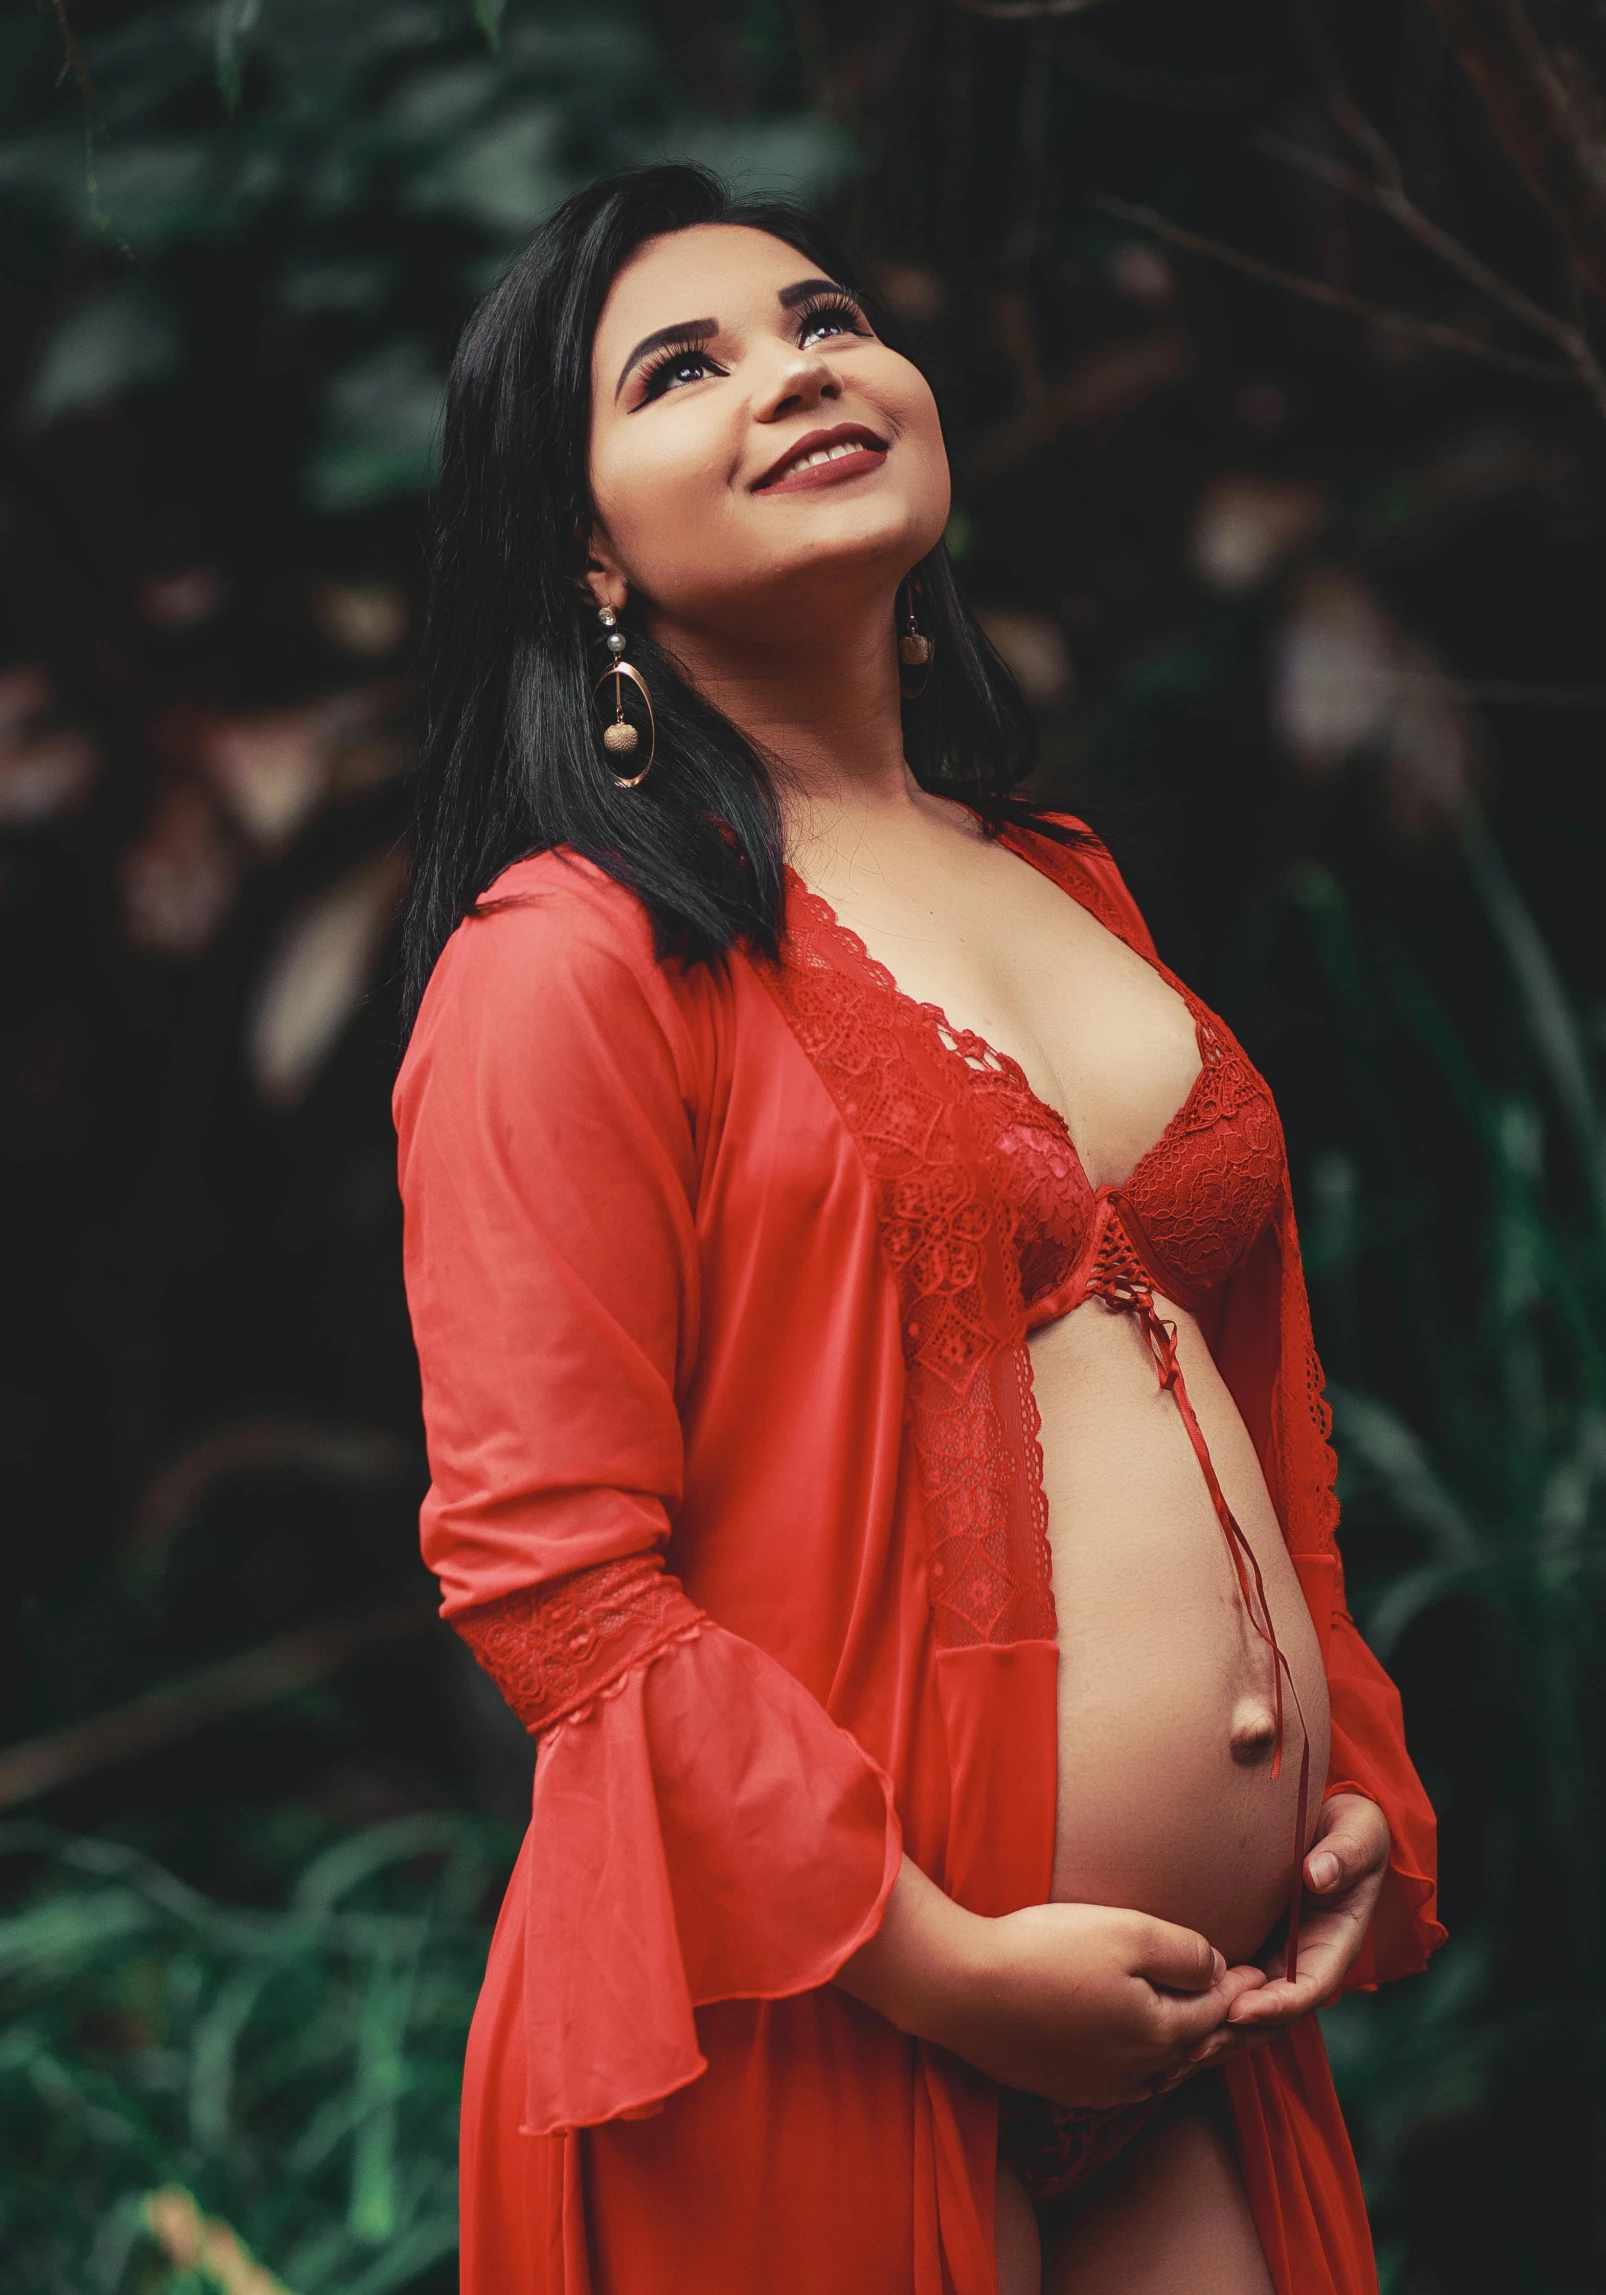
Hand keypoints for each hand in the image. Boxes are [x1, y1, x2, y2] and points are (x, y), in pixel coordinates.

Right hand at [942, 1899, 1266, 2108]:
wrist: (961, 1989)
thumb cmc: (1045, 1951)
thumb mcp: (1127, 1932)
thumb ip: (1184, 1952)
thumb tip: (1220, 1970)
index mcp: (1158, 2034)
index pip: (1215, 2011)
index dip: (1241, 1987)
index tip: (1263, 1968)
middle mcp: (1135, 2073)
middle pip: (1191, 2048)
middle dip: (1221, 2024)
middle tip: (1246, 2003)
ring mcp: (1096, 2086)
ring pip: (1159, 2070)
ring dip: (1182, 2046)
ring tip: (1198, 2023)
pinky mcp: (1062, 2088)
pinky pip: (1123, 2081)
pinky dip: (1143, 2064)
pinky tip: (1138, 2050)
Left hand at [1181, 1793, 1390, 2074]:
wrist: (1326, 1821)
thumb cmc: (1347, 1827)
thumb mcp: (1359, 1831)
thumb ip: (1345, 1853)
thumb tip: (1317, 1874)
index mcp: (1333, 1945)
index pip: (1307, 1988)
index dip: (1276, 2005)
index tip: (1241, 2011)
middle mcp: (1301, 1965)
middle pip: (1269, 2018)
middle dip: (1233, 2037)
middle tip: (1189, 2051)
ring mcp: (1272, 1965)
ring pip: (1242, 2017)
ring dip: (1209, 2040)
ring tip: (1165, 2063)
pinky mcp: (1245, 1956)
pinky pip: (1222, 1996)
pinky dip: (1194, 2019)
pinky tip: (1157, 2039)